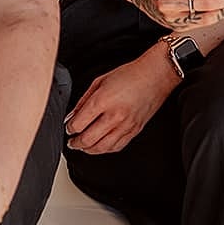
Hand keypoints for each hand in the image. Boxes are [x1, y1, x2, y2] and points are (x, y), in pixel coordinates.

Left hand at [64, 45, 178, 154]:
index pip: (79, 123)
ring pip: (102, 147)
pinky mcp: (134, 131)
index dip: (70, 128)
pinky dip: (105, 149)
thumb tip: (73, 115)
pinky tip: (99, 146)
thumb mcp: (100, 81)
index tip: (68, 128)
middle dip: (76, 143)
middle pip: (88, 139)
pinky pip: (117, 147)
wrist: (155, 76)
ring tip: (83, 147)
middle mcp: (114, 115)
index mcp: (103, 100)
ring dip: (88, 150)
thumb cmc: (130, 75)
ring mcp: (126, 125)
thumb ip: (83, 100)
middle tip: (71, 141)